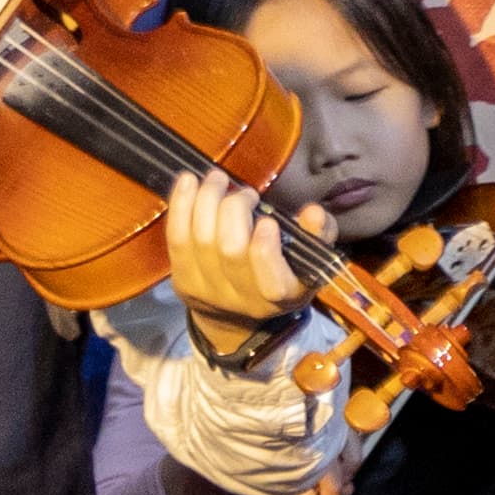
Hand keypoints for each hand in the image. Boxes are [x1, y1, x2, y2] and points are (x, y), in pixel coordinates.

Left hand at [163, 167, 298, 340]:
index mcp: (280, 296)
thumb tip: (313, 212)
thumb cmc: (280, 276)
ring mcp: (207, 291)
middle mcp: (242, 299)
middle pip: (230, 250)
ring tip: (218, 179)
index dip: (265, 247)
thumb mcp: (309, 260)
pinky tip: (188, 181)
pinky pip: (176, 238)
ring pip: (201, 239)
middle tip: (246, 193)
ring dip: (207, 200)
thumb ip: (318, 235)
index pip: (269, 278)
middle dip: (234, 209)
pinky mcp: (182, 281)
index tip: (268, 220)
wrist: (235, 315)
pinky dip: (181, 205)